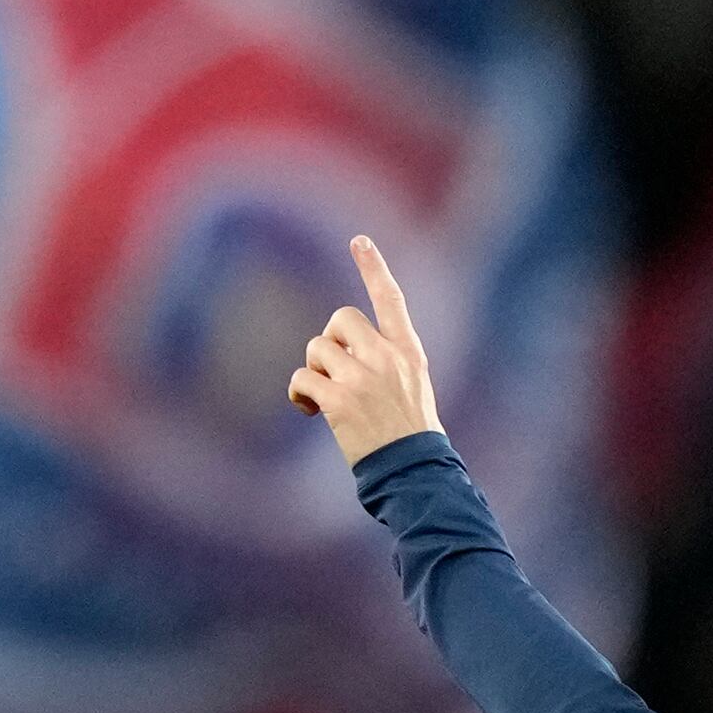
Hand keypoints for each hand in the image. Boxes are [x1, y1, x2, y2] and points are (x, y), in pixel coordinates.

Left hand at [287, 236, 444, 467]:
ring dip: (314, 369)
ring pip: (317, 347)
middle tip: (334, 371)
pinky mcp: (340, 401)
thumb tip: (342, 349)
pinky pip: (302, 378)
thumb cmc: (410, 433)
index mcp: (408, 351)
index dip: (373, 267)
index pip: (390, 298)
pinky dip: (297, 392)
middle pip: (341, 318)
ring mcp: (363, 378)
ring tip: (322, 396)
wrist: (415, 471)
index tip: (359, 241)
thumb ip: (387, 360)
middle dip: (329, 339)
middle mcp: (386, 357)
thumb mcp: (413, 385)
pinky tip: (308, 409)